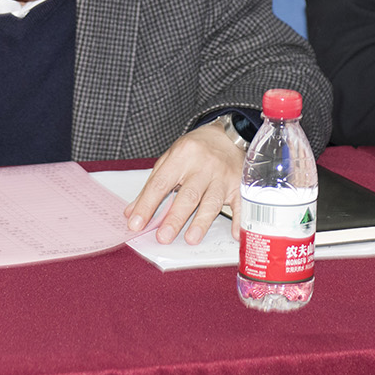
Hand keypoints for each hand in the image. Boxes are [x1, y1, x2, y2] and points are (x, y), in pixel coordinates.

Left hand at [125, 118, 243, 244]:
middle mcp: (203, 166)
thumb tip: (132, 212)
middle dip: (175, 218)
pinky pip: (241, 203)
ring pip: (212, 201)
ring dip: (201, 222)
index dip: (147, 204)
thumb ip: (152, 185)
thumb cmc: (195, 150)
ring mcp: (223, 176)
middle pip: (188, 195)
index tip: (136, 223)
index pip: (160, 183)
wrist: (228, 135)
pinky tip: (235, 234)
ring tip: (190, 239)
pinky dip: (239, 220)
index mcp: (181, 156)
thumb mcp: (170, 159)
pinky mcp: (240, 184)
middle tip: (163, 237)